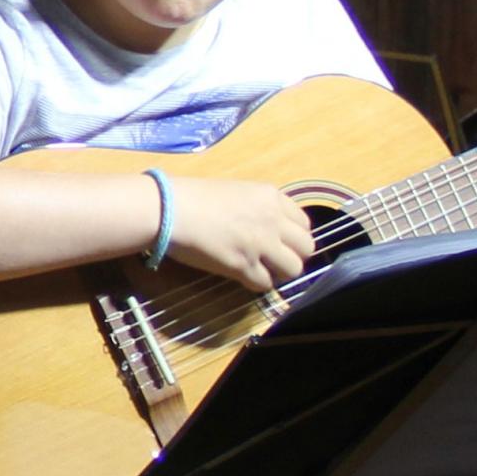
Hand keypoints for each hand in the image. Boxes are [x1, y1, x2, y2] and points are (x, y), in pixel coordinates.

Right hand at [167, 178, 317, 292]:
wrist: (169, 209)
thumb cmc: (192, 196)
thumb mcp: (236, 191)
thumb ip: (257, 208)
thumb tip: (261, 225)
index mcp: (271, 197)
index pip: (304, 224)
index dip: (292, 236)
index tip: (278, 241)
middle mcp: (273, 220)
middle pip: (306, 247)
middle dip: (292, 255)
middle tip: (272, 259)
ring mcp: (261, 244)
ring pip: (293, 269)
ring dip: (278, 272)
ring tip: (260, 269)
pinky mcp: (245, 266)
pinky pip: (266, 284)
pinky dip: (256, 283)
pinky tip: (241, 275)